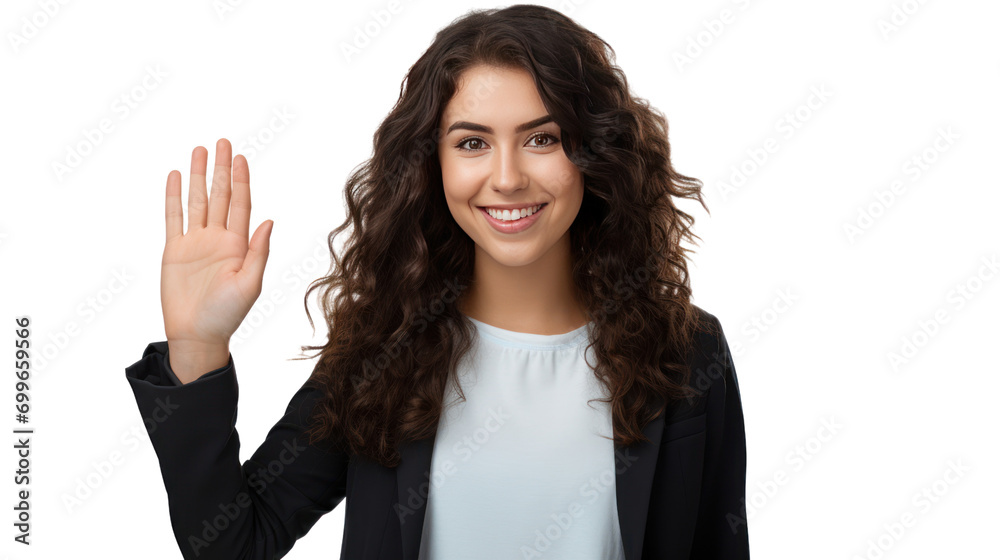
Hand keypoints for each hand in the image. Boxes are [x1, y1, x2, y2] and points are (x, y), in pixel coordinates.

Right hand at [161, 138, 272, 352]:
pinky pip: (173, 217)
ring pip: (196, 201)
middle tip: (222, 142)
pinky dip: (173, 197)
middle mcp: (218, 238)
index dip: (241, 180)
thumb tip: (269, 220)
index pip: (240, 204)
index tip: (240, 157)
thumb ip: (259, 251)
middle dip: (221, 169)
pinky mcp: (174, 250)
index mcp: (239, 244)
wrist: (197, 334)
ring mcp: (195, 242)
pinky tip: (175, 176)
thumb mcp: (250, 284)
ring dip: (197, 176)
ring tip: (199, 150)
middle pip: (219, 195)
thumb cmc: (227, 314)